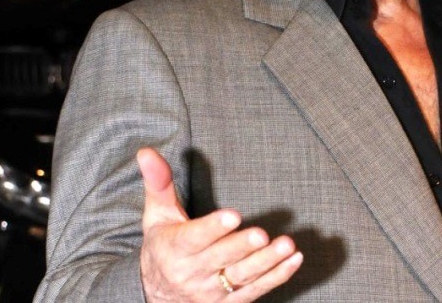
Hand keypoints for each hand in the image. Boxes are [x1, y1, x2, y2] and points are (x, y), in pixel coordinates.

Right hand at [137, 147, 302, 301]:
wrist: (156, 294)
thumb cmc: (162, 245)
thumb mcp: (156, 214)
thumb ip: (158, 183)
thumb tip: (146, 152)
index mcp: (175, 248)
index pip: (194, 238)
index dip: (213, 228)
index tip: (233, 215)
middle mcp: (193, 273)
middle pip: (220, 259)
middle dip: (242, 247)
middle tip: (262, 234)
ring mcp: (212, 292)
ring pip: (241, 278)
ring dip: (266, 263)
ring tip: (287, 245)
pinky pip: (255, 291)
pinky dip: (277, 277)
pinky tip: (294, 260)